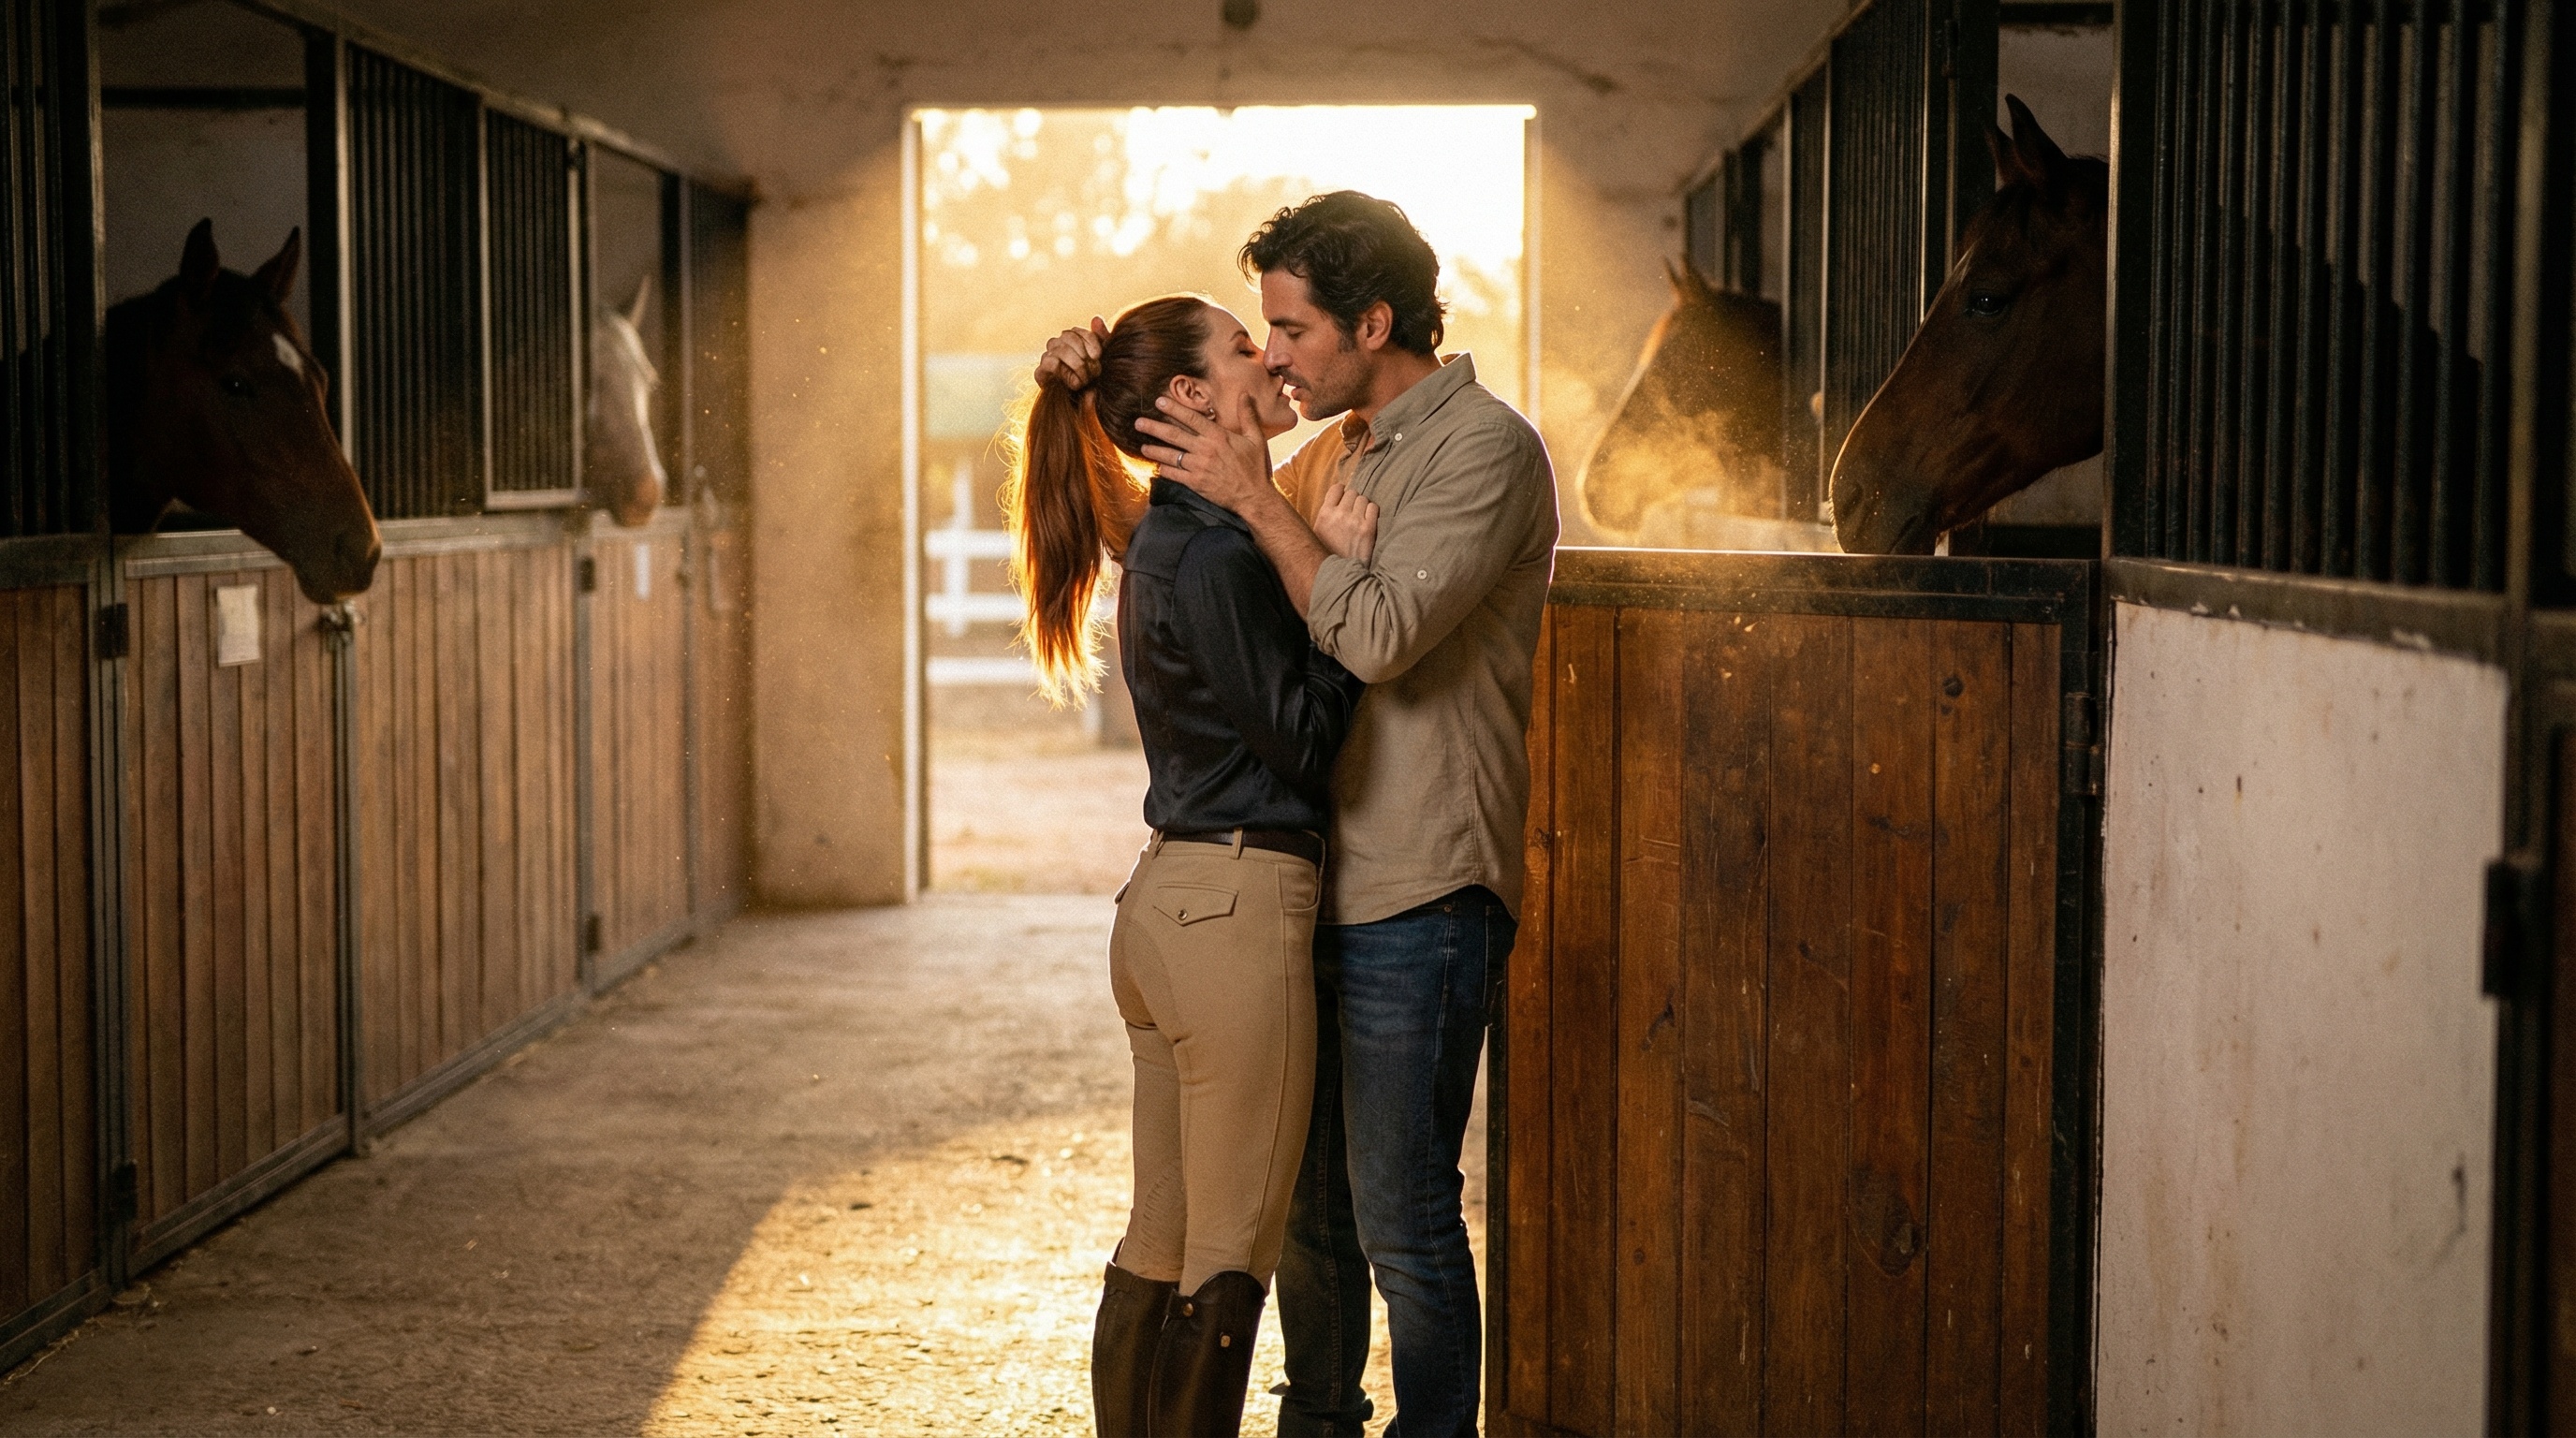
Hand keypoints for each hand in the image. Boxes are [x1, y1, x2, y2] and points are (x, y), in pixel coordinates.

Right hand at [1035, 317, 1107, 389]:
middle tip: (1094, 372)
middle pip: (1068, 337)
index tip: (1099, 355)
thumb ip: (1102, 338)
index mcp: (1071, 338)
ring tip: (1086, 379)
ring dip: (1077, 365)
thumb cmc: (1096, 381)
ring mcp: (1047, 357)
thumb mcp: (1104, 359)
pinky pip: (1050, 363)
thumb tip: (1096, 318)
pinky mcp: (1040, 373)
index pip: (1077, 330)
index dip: (1090, 340)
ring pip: (1060, 348)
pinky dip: (1065, 372)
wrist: (1088, 408)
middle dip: (1084, 355)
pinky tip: (1076, 383)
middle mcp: (1057, 345)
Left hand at [1135, 393, 1275, 515]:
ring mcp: (1199, 467)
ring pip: (1171, 455)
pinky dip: (1164, 470)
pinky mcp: (1196, 483)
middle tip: (1139, 422)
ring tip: (1142, 446)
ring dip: (1154, 449)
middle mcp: (1205, 450)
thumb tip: (1244, 393)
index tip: (1159, 401)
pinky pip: (1175, 475)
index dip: (1174, 409)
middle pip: (1174, 435)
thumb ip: (1247, 415)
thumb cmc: (1256, 468)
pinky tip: (1156, 467)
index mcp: (1218, 436)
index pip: (1192, 418)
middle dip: (1154, 427)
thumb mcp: (1256, 438)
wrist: (1254, 498)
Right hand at [1314, 483, 1378, 563]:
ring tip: (1360, 519)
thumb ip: (1325, 515)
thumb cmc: (1330, 553)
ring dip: (1363, 507)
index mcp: (1324, 515)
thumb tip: (1335, 499)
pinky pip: (1373, 507)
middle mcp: (1339, 515)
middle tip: (1353, 513)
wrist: (1341, 575)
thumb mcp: (1318, 533)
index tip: (1344, 498)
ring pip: (1363, 499)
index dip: (1342, 492)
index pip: (1336, 488)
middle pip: (1352, 493)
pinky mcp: (1368, 529)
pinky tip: (1368, 521)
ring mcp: (1354, 521)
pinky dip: (1372, 512)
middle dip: (1353, 501)